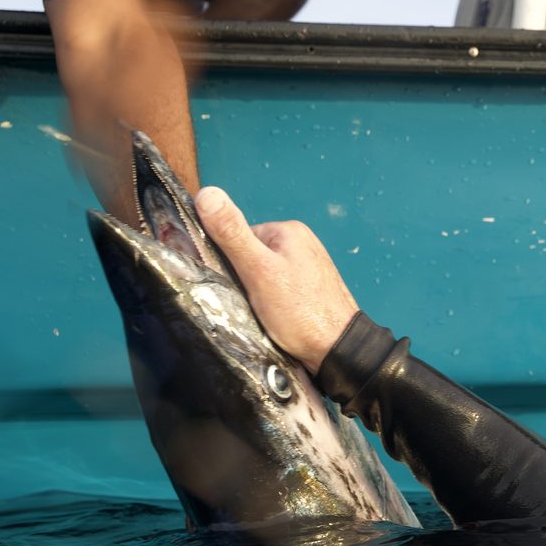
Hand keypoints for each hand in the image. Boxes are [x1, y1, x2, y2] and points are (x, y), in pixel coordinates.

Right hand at [193, 186, 359, 372]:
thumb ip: (232, 234)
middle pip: (253, 258)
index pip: (240, 239)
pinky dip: (274, 305)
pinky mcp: (312, 290)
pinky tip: (278, 320)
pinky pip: (280, 291)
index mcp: (289, 230)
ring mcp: (310, 267)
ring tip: (267, 314)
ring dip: (259, 296)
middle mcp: (302, 243)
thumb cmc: (299, 311)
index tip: (236, 286)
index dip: (232, 265)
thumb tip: (206, 193)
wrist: (338, 351)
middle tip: (252, 303)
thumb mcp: (258, 270)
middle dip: (247, 282)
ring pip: (266, 277)